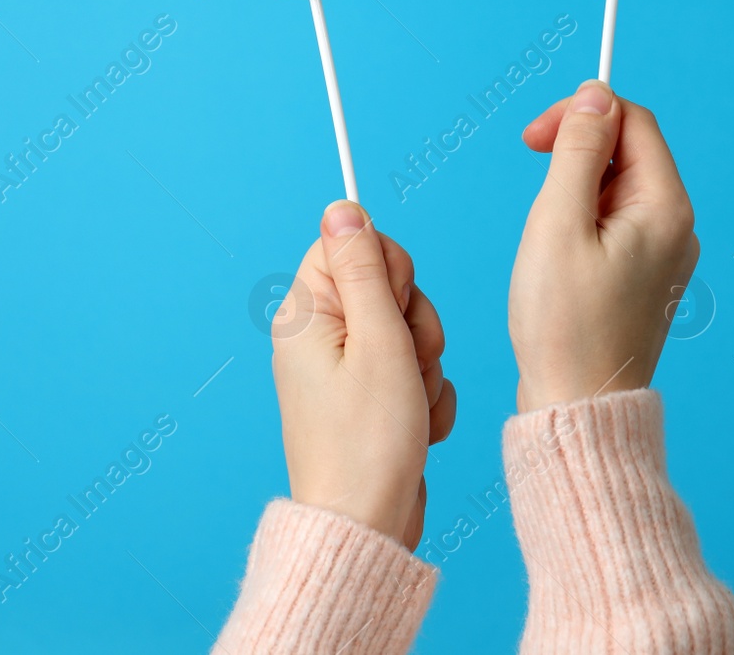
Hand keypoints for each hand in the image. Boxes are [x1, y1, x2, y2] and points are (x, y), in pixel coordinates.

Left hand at [272, 202, 455, 548]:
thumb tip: (341, 206)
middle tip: (408, 362)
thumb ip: (365, 270)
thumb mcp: (378, 342)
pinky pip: (412, 369)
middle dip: (416, 322)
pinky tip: (417, 426)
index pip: (353, 244)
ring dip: (426, 364)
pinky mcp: (366, 397)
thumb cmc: (368, 444)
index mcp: (307, 314)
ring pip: (409, 328)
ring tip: (410, 403)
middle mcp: (319, 336)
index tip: (395, 306)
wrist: (366, 527)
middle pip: (388, 285)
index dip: (390, 269)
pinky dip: (425, 395)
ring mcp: (343, 368)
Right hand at [509, 81, 698, 413]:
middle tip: (530, 172)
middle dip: (577, 149)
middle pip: (629, 151)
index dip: (581, 113)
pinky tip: (557, 254)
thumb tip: (596, 94)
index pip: (633, 122)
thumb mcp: (558, 223)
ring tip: (544, 231)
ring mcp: (665, 255)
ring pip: (618, 187)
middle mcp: (677, 228)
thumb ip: (578, 151)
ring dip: (575, 187)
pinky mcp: (645, 277)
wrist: (577, 406)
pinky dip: (582, 220)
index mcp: (666, 209)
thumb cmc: (563, 324)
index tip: (531, 138)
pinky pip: (616, 223)